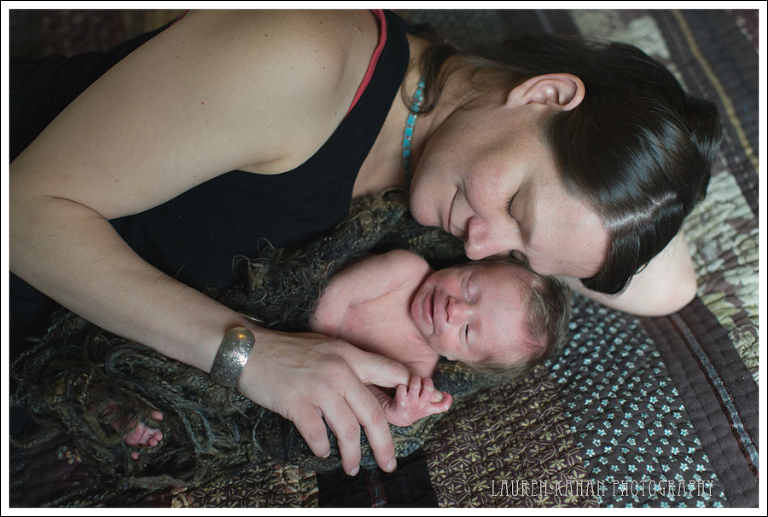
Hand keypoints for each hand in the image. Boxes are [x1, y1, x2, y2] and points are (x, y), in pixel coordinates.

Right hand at [236, 329, 410, 475]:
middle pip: (374, 413)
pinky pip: (317, 434)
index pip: (391, 372)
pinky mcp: (296, 402)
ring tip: (351, 466)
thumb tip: (370, 390)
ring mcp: (318, 386)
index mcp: (350, 355)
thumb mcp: (326, 348)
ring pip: (347, 429)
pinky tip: (322, 451)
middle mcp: (339, 370)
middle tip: (389, 463)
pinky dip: (321, 447)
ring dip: (351, 454)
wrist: (249, 348)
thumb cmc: (287, 350)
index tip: (419, 411)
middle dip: (385, 444)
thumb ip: (349, 365)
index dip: (410, 393)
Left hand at [372, 375, 452, 427]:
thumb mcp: (424, 407)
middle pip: (429, 389)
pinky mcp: (400, 402)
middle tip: (423, 379)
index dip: (447, 398)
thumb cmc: (413, 407)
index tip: (444, 392)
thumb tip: (442, 394)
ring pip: (416, 385)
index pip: (443, 406)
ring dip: (414, 378)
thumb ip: (433, 400)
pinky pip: (402, 387)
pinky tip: (400, 388)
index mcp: (429, 408)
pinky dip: (401, 385)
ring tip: (413, 379)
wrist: (396, 418)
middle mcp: (422, 407)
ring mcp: (411, 404)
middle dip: (426, 380)